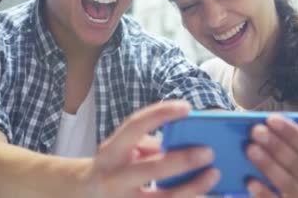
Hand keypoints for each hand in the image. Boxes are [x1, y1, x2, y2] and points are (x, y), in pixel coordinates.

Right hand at [79, 100, 219, 197]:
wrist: (84, 195)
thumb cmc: (111, 166)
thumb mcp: (119, 149)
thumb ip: (145, 144)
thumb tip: (180, 144)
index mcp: (110, 151)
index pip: (134, 126)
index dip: (160, 114)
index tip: (187, 107)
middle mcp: (113, 177)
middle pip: (150, 169)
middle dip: (182, 161)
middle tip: (208, 151)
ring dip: (191, 188)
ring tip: (213, 175)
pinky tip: (201, 193)